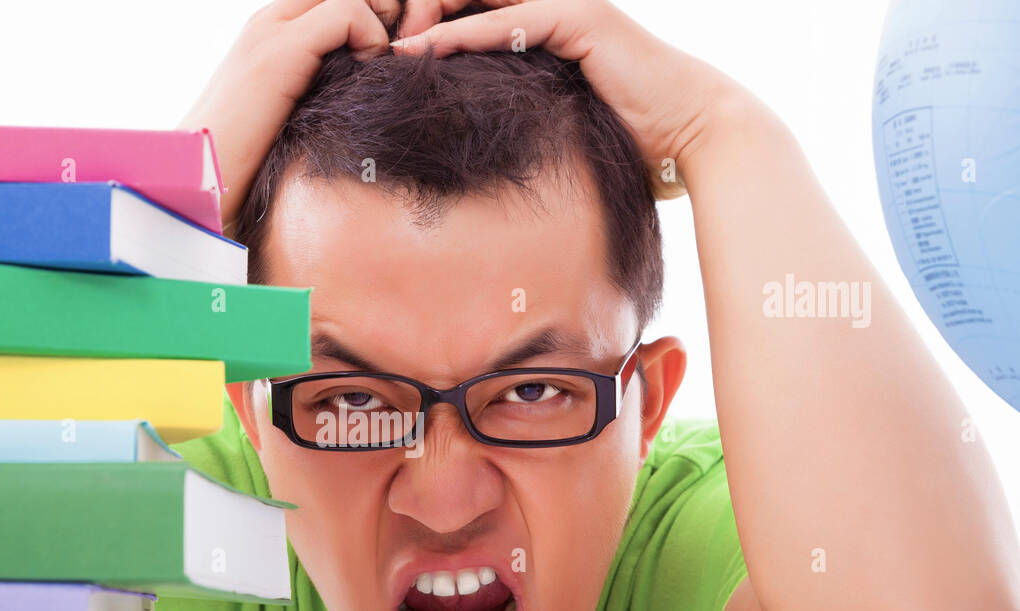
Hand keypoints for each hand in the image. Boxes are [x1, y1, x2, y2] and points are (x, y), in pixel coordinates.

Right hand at [181, 0, 401, 229]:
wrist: (194, 184)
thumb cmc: (239, 169)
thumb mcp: (287, 122)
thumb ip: (315, 95)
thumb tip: (357, 100)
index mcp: (270, 35)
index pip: (332, 1)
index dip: (370, 18)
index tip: (387, 56)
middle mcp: (270, 22)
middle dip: (381, 11)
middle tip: (396, 54)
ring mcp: (272, 31)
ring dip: (383, 23)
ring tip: (384, 65)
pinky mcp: (281, 51)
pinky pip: (348, 12)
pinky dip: (372, 38)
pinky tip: (369, 75)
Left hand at [392, 0, 747, 198]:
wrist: (688, 134)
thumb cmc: (626, 138)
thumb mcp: (550, 119)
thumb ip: (511, 110)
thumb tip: (463, 143)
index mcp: (544, 18)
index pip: (471, 3)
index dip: (427, 17)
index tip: (386, 51)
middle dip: (418, 7)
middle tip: (377, 40)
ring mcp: (568, 2)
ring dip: (428, 13)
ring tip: (388, 43)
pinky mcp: (579, 17)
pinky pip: (506, 19)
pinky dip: (461, 33)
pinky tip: (423, 50)